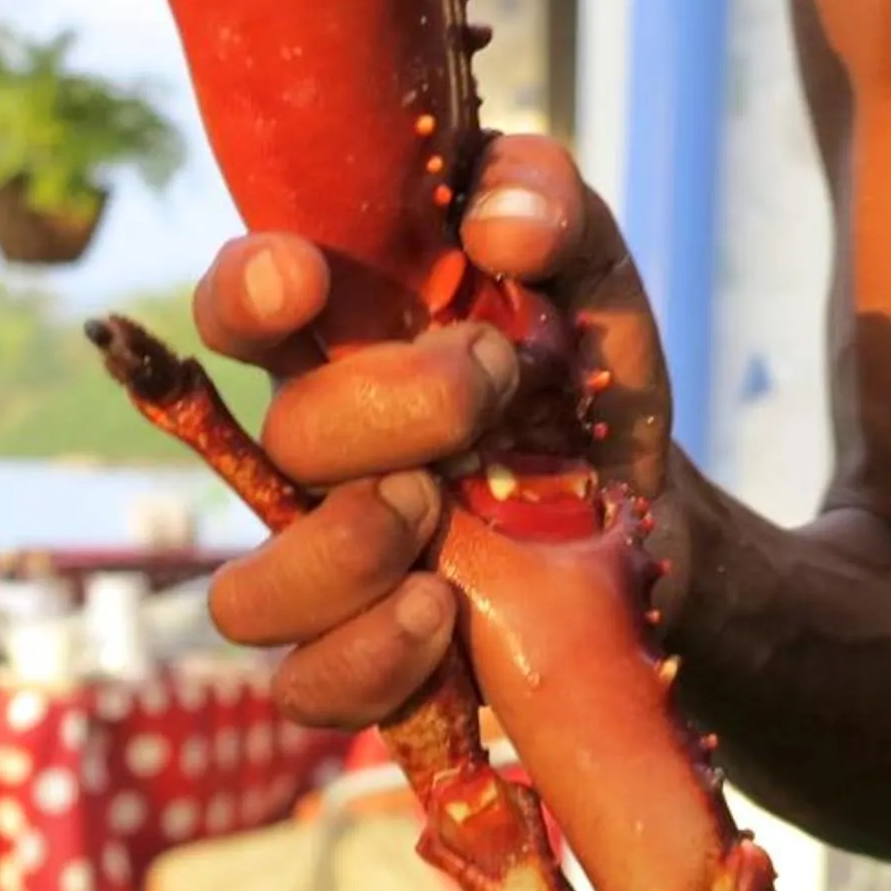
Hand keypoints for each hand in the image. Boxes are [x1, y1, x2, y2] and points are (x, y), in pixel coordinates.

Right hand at [193, 134, 670, 728]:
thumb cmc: (581, 381)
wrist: (650, 524)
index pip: (241, 311)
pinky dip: (368, 659)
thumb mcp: (589, 272)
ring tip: (436, 517)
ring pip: (252, 594)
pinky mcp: (371, 661)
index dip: (246, 293)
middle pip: (284, 439)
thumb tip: (502, 224)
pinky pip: (308, 687)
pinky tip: (443, 614)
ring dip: (341, 552)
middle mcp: (313, 458)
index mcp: (336, 346)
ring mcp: (331, 569)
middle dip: (389, 411)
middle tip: (486, 391)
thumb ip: (548, 203)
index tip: (302, 279)